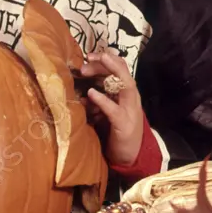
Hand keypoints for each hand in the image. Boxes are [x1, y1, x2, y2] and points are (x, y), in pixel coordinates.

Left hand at [79, 50, 143, 167]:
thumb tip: (80, 87)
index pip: (120, 69)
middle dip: (104, 63)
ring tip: (91, 65)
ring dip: (110, 72)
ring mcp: (130, 110)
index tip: (88, 55)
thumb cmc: (115, 131)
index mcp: (126, 93)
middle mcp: (131, 98)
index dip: (106, 59)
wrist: (130, 156)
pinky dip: (102, 100)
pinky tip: (91, 93)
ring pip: (126, 85)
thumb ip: (98, 97)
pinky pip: (114, 109)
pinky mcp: (124, 124)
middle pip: (122, 72)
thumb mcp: (106, 109)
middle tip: (85, 62)